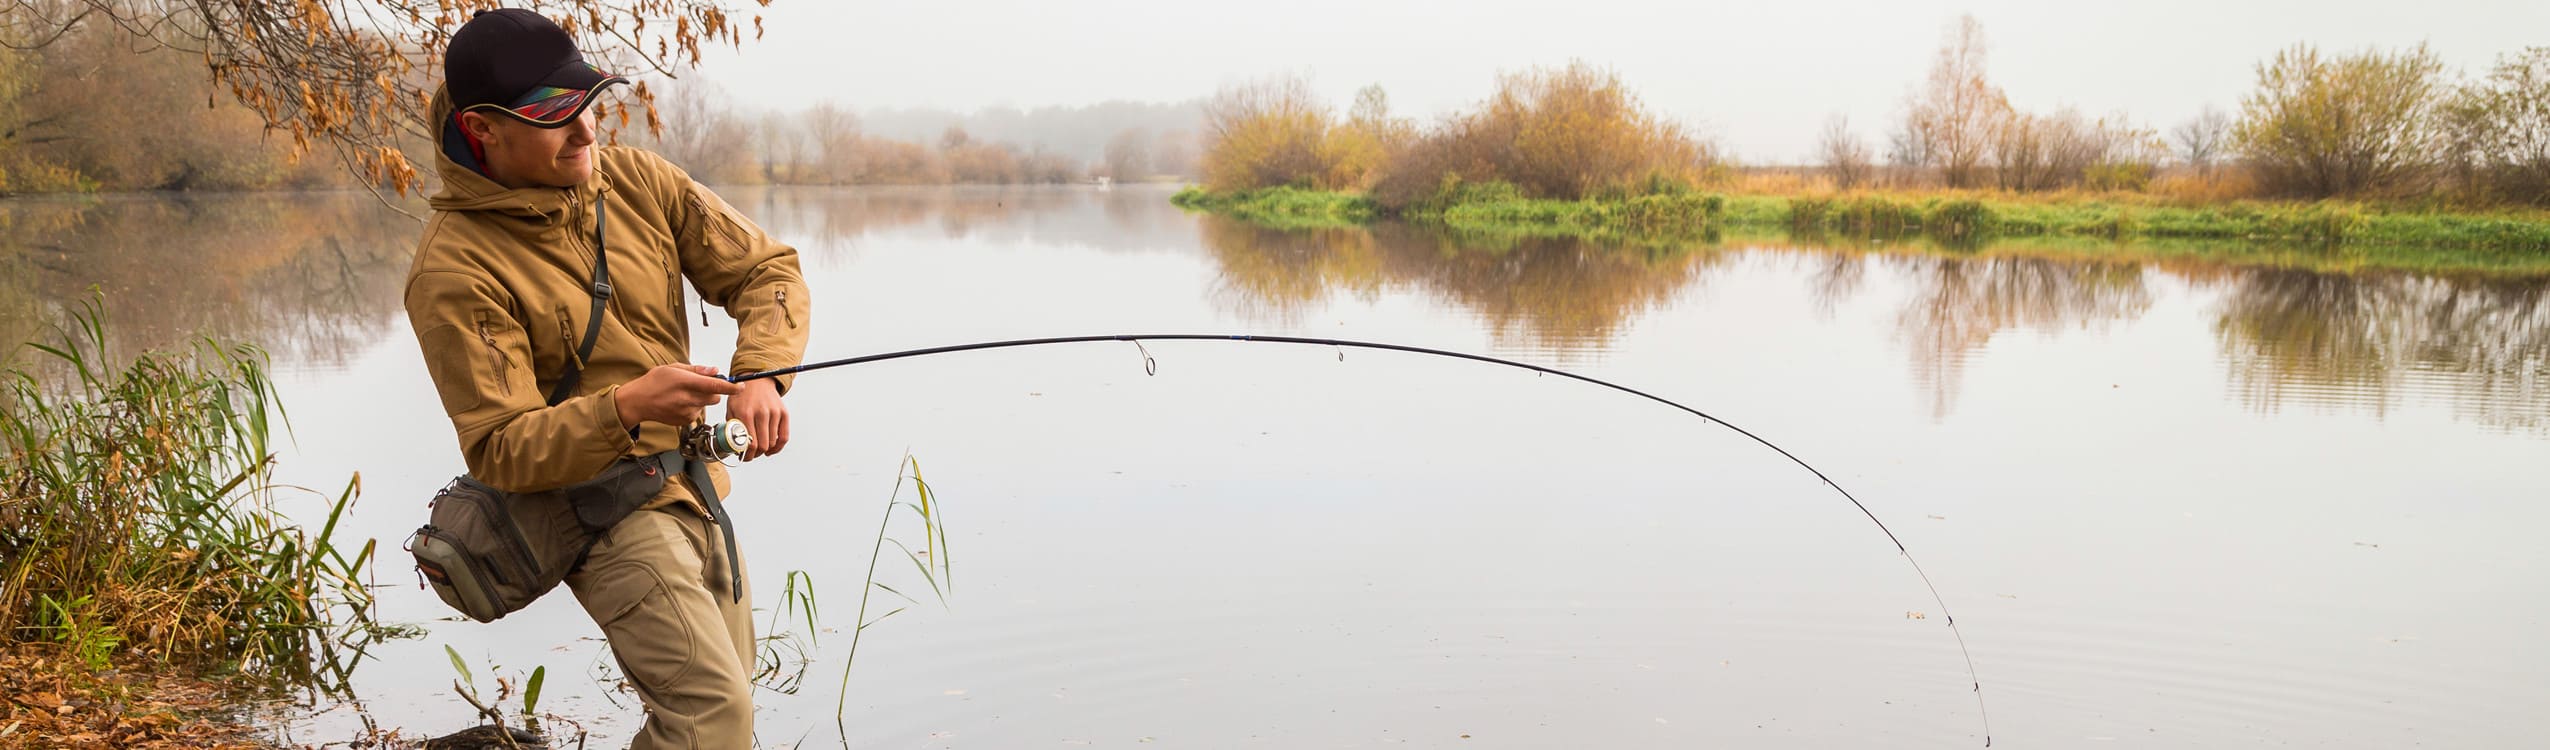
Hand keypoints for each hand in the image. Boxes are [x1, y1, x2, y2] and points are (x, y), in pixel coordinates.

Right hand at [616, 364, 742, 428]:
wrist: (638, 402)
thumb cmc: (654, 382)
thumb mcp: (673, 368)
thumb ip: (697, 370)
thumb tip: (715, 371)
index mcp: (685, 382)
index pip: (714, 386)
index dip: (730, 387)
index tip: (741, 386)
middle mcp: (687, 398)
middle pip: (715, 397)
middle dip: (713, 391)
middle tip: (699, 385)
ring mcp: (686, 412)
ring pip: (707, 405)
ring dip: (702, 399)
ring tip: (683, 394)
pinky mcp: (685, 421)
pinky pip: (698, 412)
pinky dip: (694, 407)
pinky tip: (679, 403)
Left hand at [725, 378, 789, 460]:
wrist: (757, 380)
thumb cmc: (742, 396)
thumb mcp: (731, 409)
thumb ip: (731, 427)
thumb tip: (733, 446)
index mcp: (745, 413)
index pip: (749, 443)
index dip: (747, 454)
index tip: (744, 457)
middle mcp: (761, 413)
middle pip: (762, 445)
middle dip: (756, 454)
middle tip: (751, 455)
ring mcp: (774, 413)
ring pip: (772, 443)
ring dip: (765, 451)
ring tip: (759, 450)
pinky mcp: (783, 413)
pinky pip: (784, 436)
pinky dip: (778, 447)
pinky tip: (771, 449)